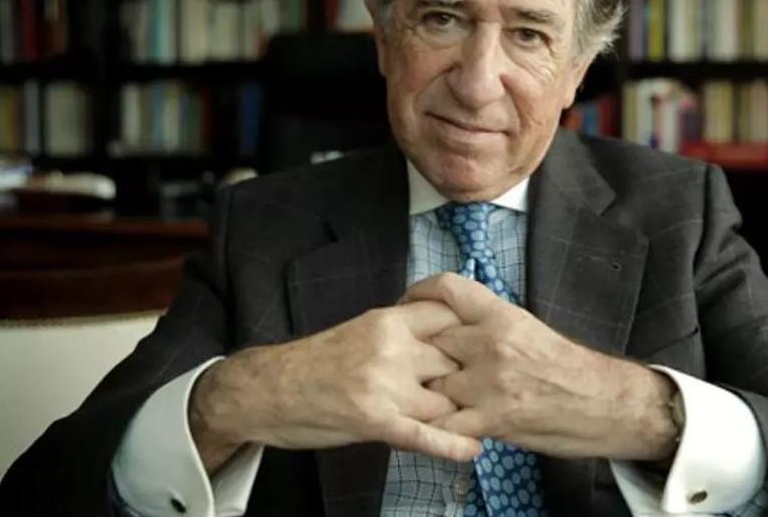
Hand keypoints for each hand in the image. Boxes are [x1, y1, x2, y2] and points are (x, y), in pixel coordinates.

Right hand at [189, 300, 482, 472]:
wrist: (268, 390)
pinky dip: (452, 444)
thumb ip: (403, 333)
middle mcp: (390, 349)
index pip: (448, 316)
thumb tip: (446, 332)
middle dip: (474, 376)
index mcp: (388, 321)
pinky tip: (472, 450)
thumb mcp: (362, 331)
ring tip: (487, 420)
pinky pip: (425, 434)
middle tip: (498, 387)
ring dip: (463, 412)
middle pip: (454, 359)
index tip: (490, 346)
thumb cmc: (317, 363)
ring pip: (444, 398)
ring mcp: (383, 386)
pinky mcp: (375, 421)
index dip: (472, 333)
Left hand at [404, 273, 680, 461]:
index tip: (405, 304)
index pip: (447, 289)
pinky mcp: (492, 419)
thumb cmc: (568, 367)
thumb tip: (452, 322)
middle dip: (418, 352)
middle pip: (429, 339)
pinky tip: (439, 427)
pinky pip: (445, 424)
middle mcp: (492, 343)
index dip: (418, 293)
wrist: (604, 402)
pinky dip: (437, 428)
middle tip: (408, 361)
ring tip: (424, 400)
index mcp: (502, 315)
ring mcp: (489, 383)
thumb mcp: (527, 329)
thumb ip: (487, 324)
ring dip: (427, 394)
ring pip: (431, 383)